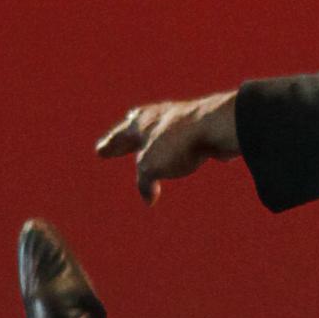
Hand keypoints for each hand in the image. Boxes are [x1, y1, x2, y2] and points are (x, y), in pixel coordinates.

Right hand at [96, 91, 240, 204]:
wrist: (217, 126)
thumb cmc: (178, 143)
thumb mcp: (151, 166)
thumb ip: (145, 183)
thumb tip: (149, 199)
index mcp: (140, 123)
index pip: (119, 137)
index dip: (110, 146)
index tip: (101, 151)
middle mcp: (159, 118)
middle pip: (138, 127)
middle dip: (129, 137)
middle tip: (122, 141)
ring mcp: (183, 121)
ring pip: (165, 131)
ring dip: (157, 140)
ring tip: (155, 146)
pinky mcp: (205, 130)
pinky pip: (190, 140)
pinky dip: (184, 148)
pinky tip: (191, 153)